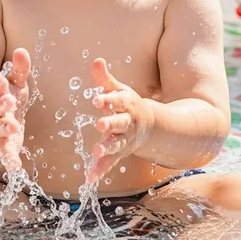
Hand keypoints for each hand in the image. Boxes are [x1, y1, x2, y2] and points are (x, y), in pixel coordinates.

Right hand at [0, 48, 30, 170]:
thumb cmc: (6, 98)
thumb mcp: (14, 83)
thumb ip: (19, 69)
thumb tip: (21, 51)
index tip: (1, 80)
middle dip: (0, 105)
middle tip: (8, 101)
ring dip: (4, 128)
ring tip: (12, 127)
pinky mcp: (4, 145)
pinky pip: (5, 153)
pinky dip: (10, 160)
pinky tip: (16, 167)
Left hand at [87, 58, 154, 182]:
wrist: (150, 126)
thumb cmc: (128, 104)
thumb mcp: (119, 89)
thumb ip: (105, 78)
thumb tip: (96, 60)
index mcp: (126, 105)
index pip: (117, 100)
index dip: (108, 100)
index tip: (97, 99)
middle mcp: (127, 123)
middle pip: (119, 123)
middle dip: (111, 124)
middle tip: (100, 124)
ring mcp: (125, 139)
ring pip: (116, 144)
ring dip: (107, 148)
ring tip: (96, 152)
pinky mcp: (119, 152)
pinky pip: (110, 163)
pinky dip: (101, 170)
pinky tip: (90, 178)